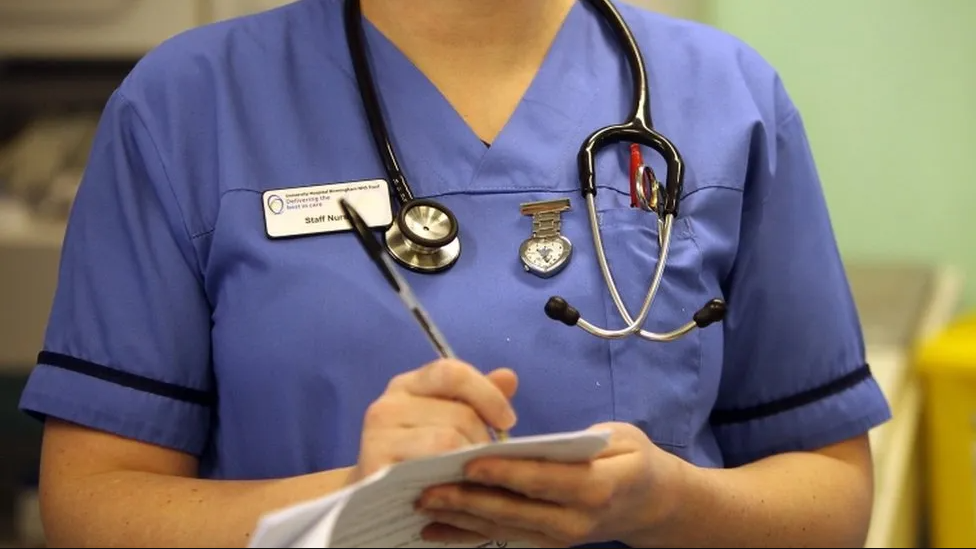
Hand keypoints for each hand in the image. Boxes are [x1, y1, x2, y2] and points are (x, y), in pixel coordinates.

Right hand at [350, 359, 518, 483]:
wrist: (374, 502)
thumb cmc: (419, 457)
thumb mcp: (447, 422)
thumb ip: (477, 399)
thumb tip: (508, 377)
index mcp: (408, 386)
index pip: (452, 372)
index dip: (487, 395)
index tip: (507, 421)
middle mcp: (388, 405)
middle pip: (459, 413)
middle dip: (483, 440)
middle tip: (486, 462)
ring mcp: (377, 436)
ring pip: (448, 439)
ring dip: (470, 462)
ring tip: (471, 476)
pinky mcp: (375, 467)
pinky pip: (430, 467)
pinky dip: (451, 479)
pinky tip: (455, 488)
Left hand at [414, 422, 684, 547]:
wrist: (651, 505)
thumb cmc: (632, 460)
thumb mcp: (620, 437)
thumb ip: (579, 440)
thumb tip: (534, 442)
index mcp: (598, 487)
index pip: (545, 480)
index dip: (507, 473)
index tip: (470, 463)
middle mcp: (576, 520)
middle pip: (516, 511)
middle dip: (469, 501)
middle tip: (429, 489)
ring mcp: (560, 537)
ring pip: (503, 528)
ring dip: (460, 519)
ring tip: (424, 506)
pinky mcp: (546, 543)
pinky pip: (502, 538)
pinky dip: (466, 535)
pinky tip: (434, 530)